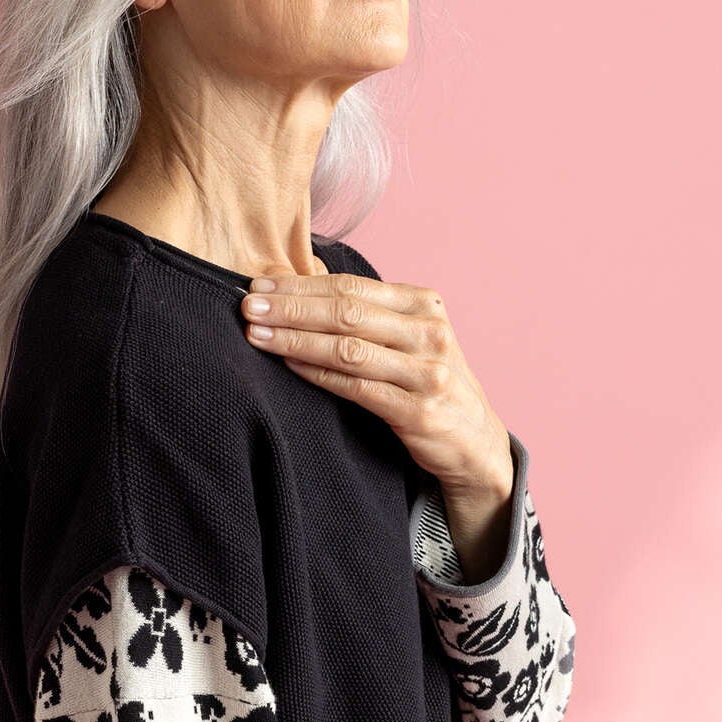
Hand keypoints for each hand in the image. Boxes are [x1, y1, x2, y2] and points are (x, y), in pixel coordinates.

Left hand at [239, 267, 508, 503]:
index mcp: (423, 304)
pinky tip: (288, 365)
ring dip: (296, 340)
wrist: (474, 442)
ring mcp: (427, 372)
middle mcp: (429, 333)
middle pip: (346, 312)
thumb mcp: (409, 338)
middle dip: (291, 308)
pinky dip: (318, 374)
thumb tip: (303, 280)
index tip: (259, 286)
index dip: (301, 285)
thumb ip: (368, 312)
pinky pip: (357, 388)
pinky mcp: (418, 411)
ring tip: (257, 335)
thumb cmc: (427, 383)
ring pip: (348, 349)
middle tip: (247, 306)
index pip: (351, 287)